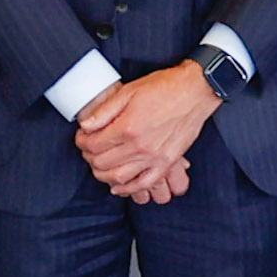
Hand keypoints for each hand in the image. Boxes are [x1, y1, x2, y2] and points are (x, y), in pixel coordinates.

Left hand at [73, 61, 217, 202]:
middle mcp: (140, 146)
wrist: (195, 92)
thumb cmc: (164, 88)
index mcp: (127, 127)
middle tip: (88, 149)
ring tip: (99, 166)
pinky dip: (129, 188)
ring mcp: (154, 157)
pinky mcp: (167, 162)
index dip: (82, 142)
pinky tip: (119, 186)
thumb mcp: (128, 92)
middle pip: (103, 162)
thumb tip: (86, 126)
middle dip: (89, 157)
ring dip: (103, 175)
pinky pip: (145, 183)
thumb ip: (104, 111)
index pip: (93, 145)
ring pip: (119, 177)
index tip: (82, 137)